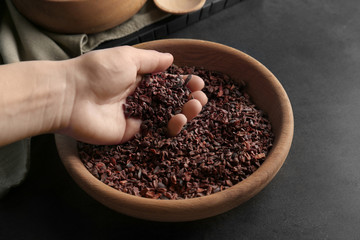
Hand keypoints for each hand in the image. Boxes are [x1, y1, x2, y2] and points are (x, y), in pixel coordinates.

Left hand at [59, 46, 206, 144]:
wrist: (71, 97)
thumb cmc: (98, 72)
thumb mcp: (127, 58)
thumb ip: (151, 61)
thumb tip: (171, 59)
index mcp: (138, 78)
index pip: (166, 82)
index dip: (183, 83)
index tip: (198, 84)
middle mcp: (139, 97)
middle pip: (169, 101)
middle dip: (188, 99)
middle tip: (200, 99)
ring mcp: (136, 116)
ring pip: (165, 117)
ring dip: (183, 113)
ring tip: (194, 107)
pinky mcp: (130, 133)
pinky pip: (154, 132)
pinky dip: (169, 128)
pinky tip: (179, 121)